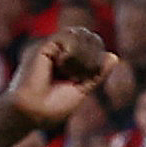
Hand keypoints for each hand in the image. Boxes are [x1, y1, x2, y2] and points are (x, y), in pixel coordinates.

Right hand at [7, 28, 127, 130]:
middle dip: (92, 56)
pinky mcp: (45, 45)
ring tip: (70, 72)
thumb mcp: (82, 90)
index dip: (97, 58)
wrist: (31, 112)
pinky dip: (72, 52)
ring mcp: (52, 47)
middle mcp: (60, 50)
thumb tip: (114, 56)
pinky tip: (61, 65)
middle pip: (90, 37)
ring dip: (83, 56)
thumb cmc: (52, 108)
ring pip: (81, 34)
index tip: (88, 77)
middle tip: (80, 76)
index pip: (93, 45)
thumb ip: (96, 74)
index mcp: (70, 61)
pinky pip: (68, 36)